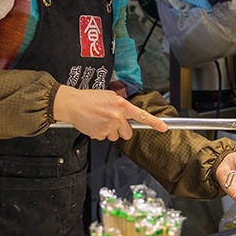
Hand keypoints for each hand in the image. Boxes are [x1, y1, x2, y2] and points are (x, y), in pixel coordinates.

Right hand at [52, 86, 168, 140]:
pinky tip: (93, 124)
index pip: (141, 115)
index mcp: (121, 105)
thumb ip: (121, 105)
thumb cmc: (89, 98)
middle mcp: (117, 116)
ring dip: (109, 132)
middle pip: (127, 133)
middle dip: (121, 130)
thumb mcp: (109, 96)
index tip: (164, 128)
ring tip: (99, 120)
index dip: (154, 122)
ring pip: (115, 137)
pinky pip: (103, 138)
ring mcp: (108, 127)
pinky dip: (99, 133)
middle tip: (111, 121)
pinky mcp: (100, 134)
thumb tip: (128, 113)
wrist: (72, 104)